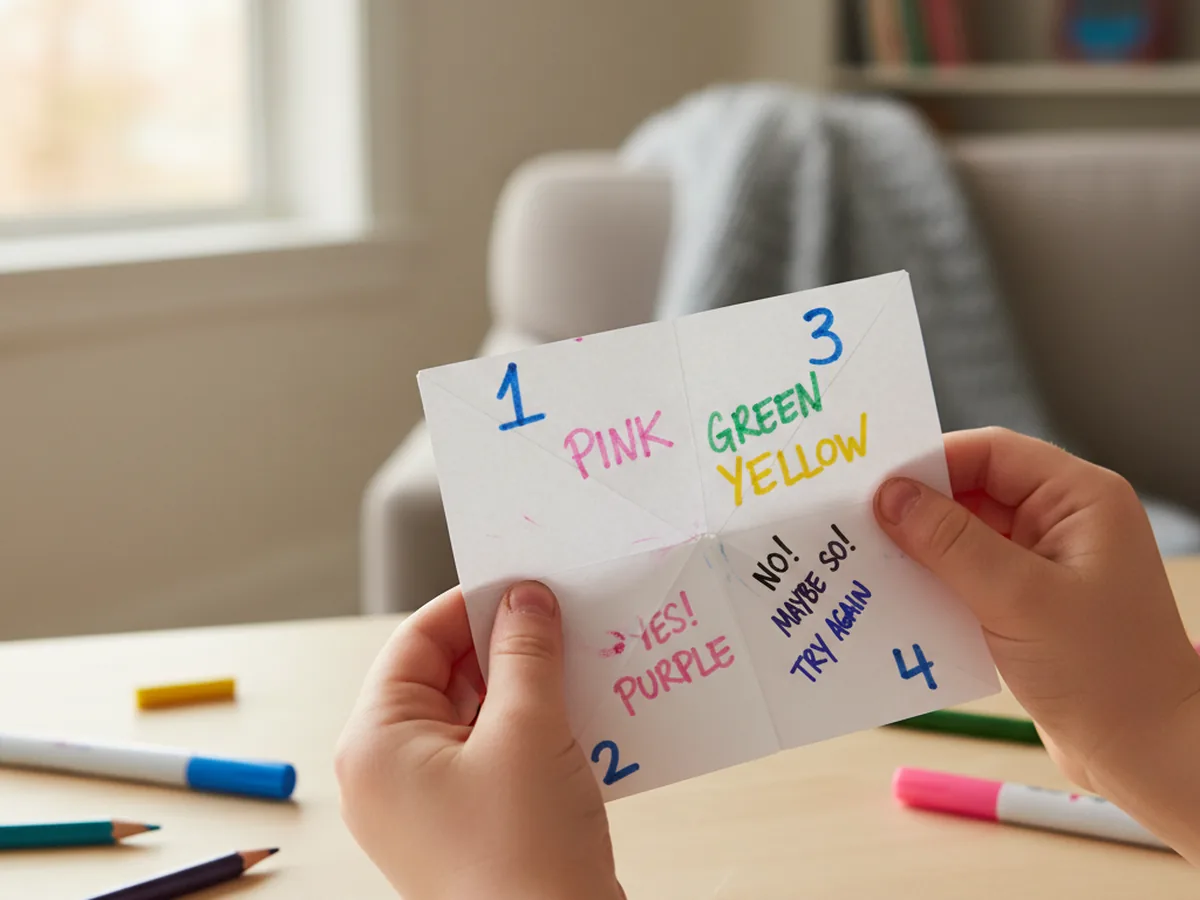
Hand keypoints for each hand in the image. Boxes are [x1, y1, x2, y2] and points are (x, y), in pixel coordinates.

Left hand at [336, 582, 623, 899]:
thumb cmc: (521, 861)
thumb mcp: (529, 731)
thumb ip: (526, 652)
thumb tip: (525, 600)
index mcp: (377, 743)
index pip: (417, 641)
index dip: (471, 603)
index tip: (522, 580)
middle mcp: (391, 771)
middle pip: (446, 674)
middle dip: (507, 644)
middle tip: (561, 615)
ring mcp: (430, 802)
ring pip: (477, 713)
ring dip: (528, 684)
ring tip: (581, 657)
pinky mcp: (469, 823)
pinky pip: (496, 751)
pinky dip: (535, 726)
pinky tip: (582, 709)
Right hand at [874, 427, 1199, 860]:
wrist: (1142, 753)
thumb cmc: (1104, 673)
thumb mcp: (1017, 598)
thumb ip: (949, 542)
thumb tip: (889, 496)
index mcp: (1080, 499)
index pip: (990, 453)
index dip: (929, 463)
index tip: (874, 486)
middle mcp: (1063, 521)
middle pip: (971, 490)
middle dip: (916, 509)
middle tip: (857, 524)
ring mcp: (1044, 562)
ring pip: (962, 535)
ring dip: (919, 550)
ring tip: (867, 562)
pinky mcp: (1026, 601)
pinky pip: (966, 575)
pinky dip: (933, 583)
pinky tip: (898, 599)